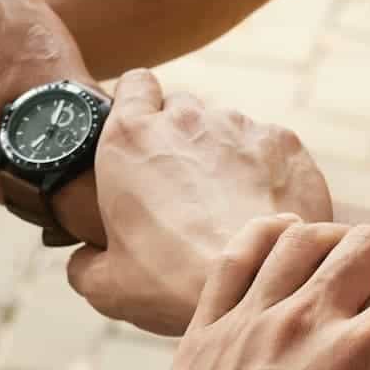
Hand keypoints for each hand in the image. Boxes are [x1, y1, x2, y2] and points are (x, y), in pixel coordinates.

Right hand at [67, 71, 333, 335]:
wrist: (255, 284)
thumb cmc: (171, 282)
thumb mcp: (104, 286)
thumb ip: (85, 263)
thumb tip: (84, 261)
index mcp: (130, 139)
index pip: (133, 84)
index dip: (136, 106)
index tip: (138, 137)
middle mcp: (185, 119)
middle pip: (180, 107)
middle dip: (177, 136)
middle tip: (178, 188)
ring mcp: (239, 126)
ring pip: (225, 126)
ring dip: (220, 155)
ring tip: (222, 207)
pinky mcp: (285, 143)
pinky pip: (267, 145)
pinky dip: (262, 169)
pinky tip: (258, 209)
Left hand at [148, 216, 369, 369]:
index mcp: (362, 358)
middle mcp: (307, 323)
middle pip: (365, 244)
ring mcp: (250, 320)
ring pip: (299, 237)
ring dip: (330, 240)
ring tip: (336, 265)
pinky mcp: (205, 328)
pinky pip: (235, 256)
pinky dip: (264, 236)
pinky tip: (280, 243)